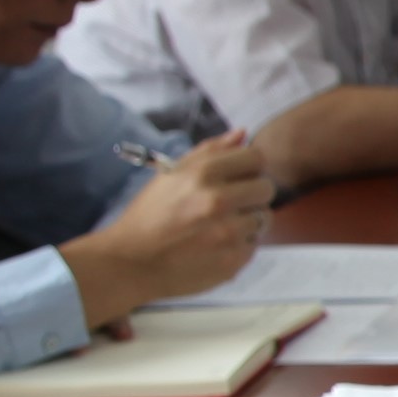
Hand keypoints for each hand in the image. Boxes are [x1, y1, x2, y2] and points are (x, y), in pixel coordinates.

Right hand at [62, 135, 272, 325]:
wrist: (131, 263)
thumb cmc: (149, 215)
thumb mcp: (170, 174)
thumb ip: (210, 152)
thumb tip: (243, 134)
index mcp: (203, 174)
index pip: (256, 158)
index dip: (248, 167)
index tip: (237, 177)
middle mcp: (219, 201)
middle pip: (266, 188)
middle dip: (251, 194)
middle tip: (230, 204)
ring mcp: (228, 233)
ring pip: (263, 218)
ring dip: (246, 221)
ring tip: (218, 227)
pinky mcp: (233, 261)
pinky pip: (253, 245)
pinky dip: (239, 246)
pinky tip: (214, 247)